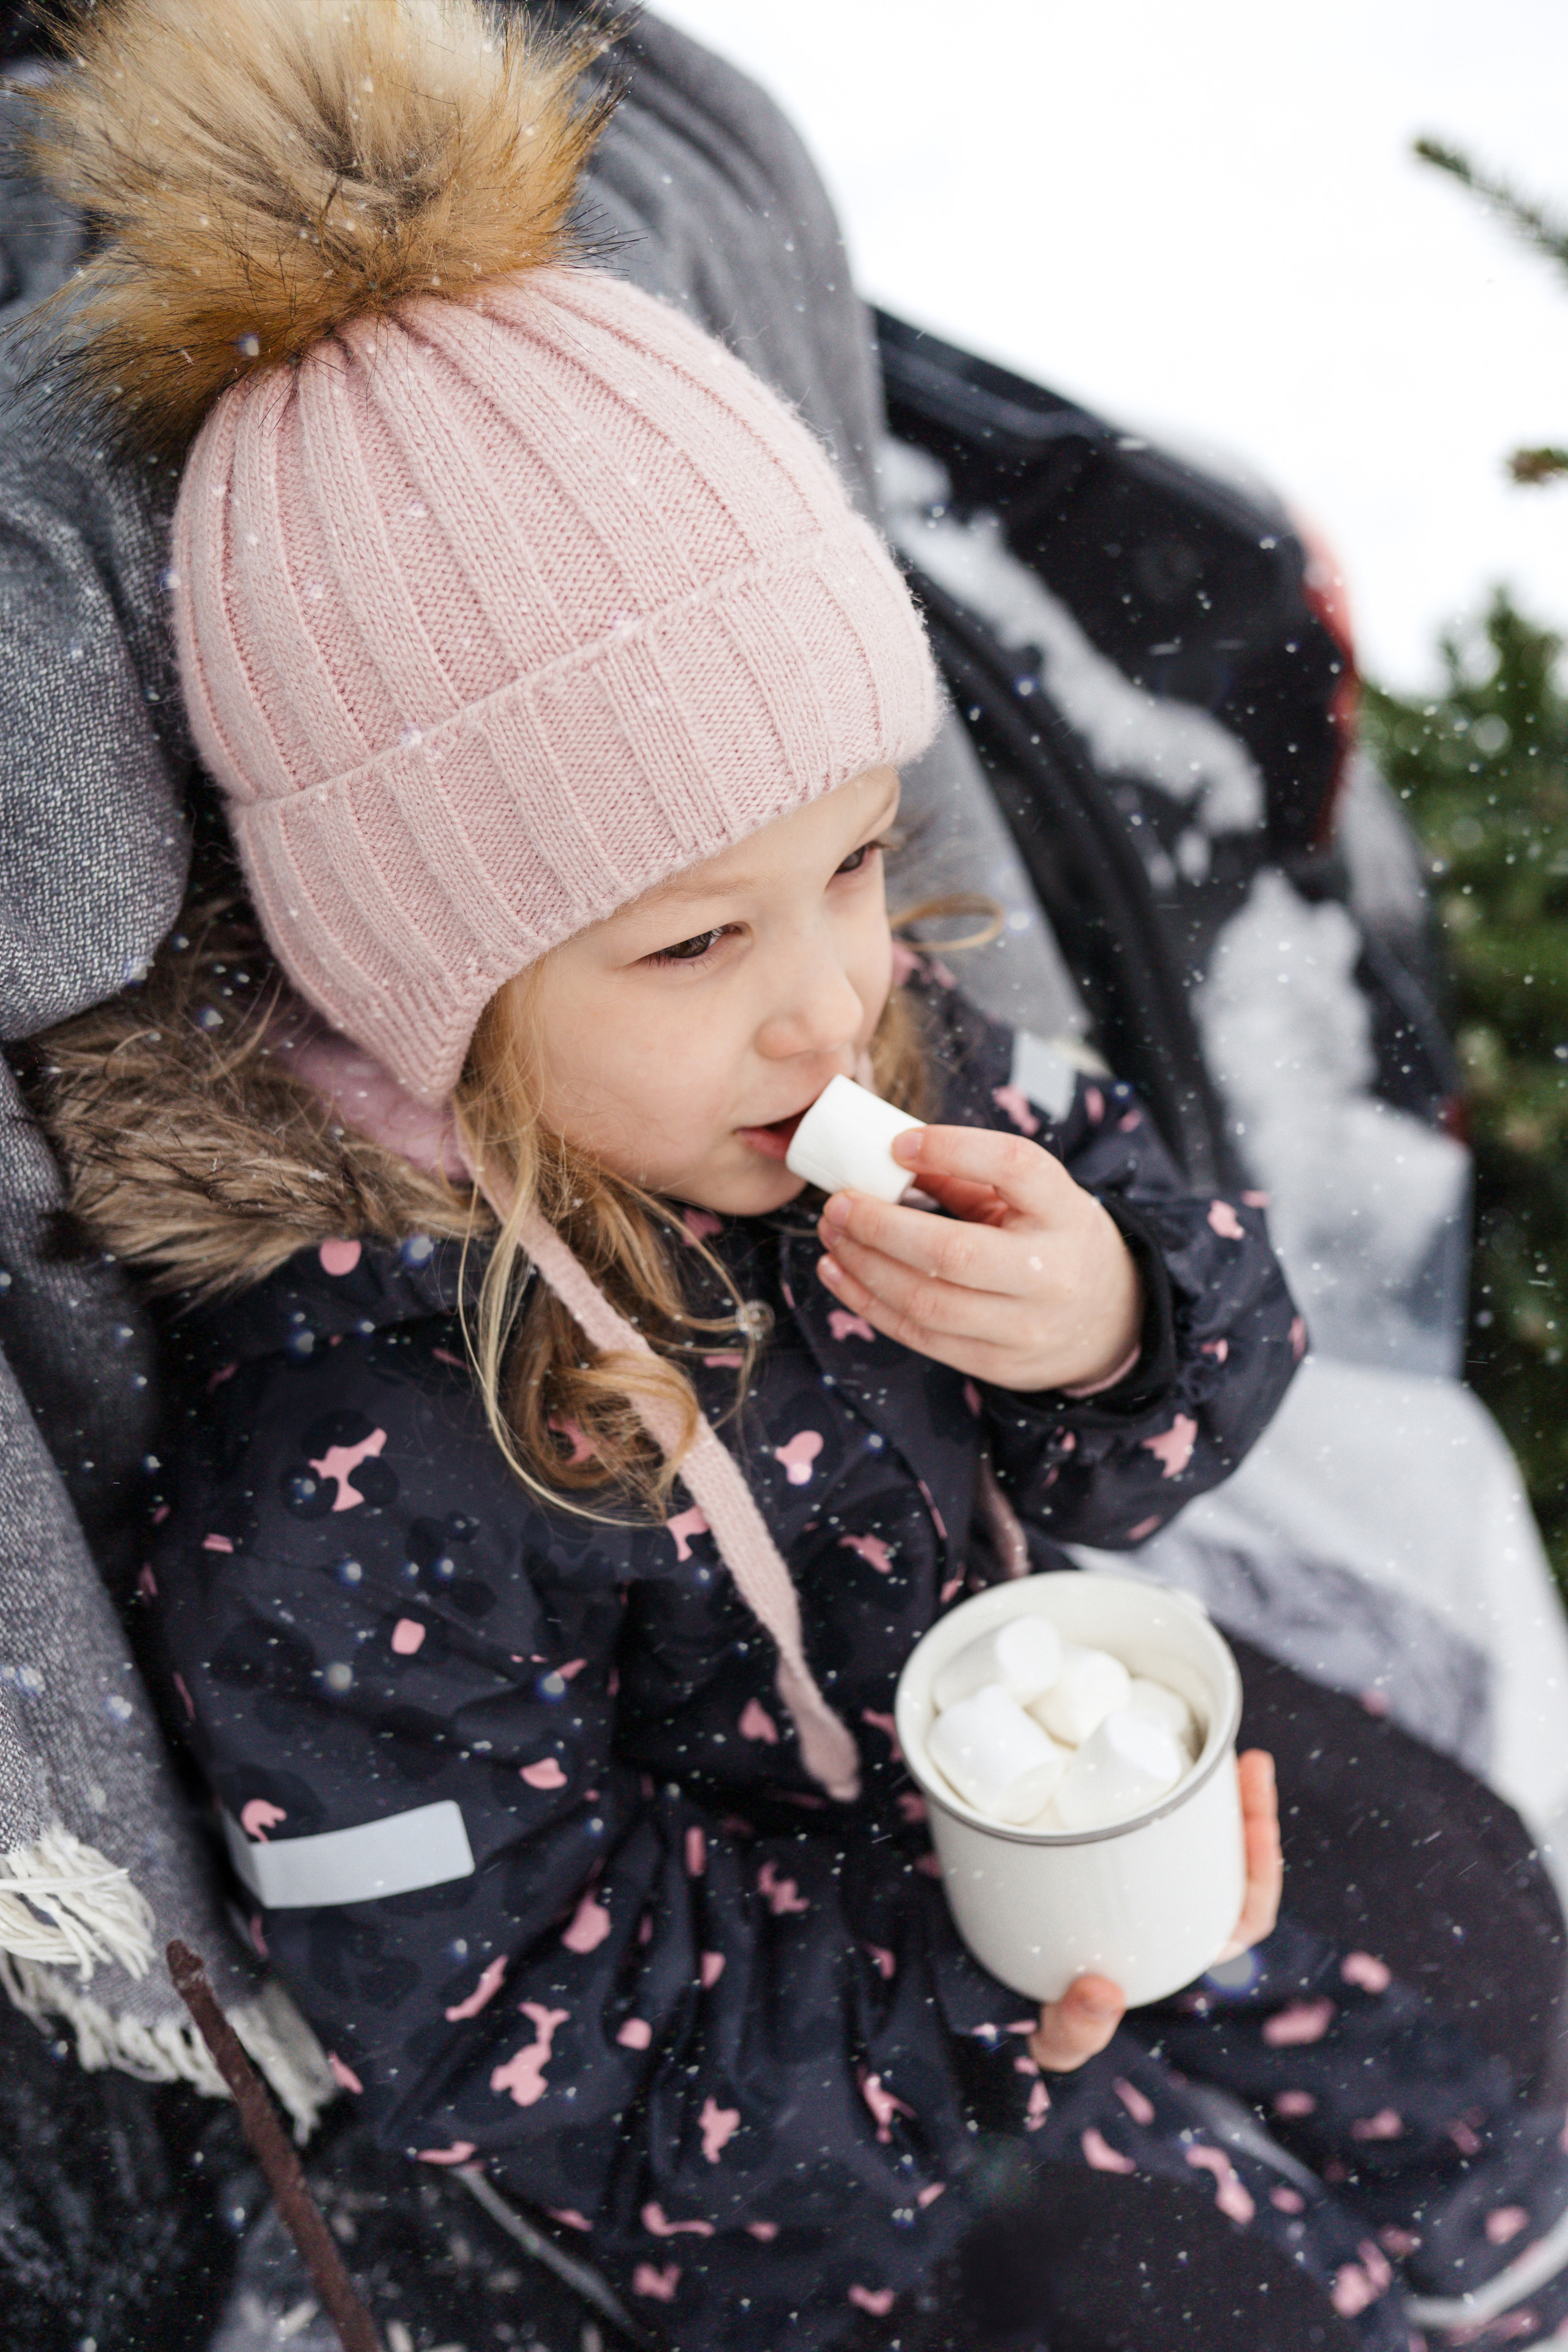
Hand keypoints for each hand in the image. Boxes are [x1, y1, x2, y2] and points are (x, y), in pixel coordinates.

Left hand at [815, 1123, 1141, 1393]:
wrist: (1107, 1321)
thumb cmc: (1054, 1241)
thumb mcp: (1032, 1199)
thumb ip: (966, 1176)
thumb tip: (886, 1154)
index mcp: (1065, 1211)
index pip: (1014, 1166)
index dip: (953, 1149)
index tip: (898, 1144)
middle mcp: (1051, 1272)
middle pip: (953, 1251)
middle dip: (880, 1226)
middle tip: (838, 1203)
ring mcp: (1025, 1326)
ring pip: (926, 1301)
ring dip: (864, 1266)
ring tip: (832, 1237)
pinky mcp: (996, 1363)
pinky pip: (918, 1334)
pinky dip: (868, 1303)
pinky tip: (839, 1274)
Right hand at [1029, 1750, 1281, 2071]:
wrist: (1007, 2000)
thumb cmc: (1050, 2024)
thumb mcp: (1061, 2040)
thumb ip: (1077, 2031)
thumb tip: (1101, 1993)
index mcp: (1182, 1953)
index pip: (1245, 1916)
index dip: (1262, 1873)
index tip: (1259, 1827)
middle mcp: (1178, 1916)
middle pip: (1234, 1863)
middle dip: (1248, 1810)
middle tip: (1247, 1761)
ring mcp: (1151, 1884)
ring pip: (1200, 1835)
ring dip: (1216, 1791)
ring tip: (1217, 1746)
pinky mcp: (1114, 1859)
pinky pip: (1156, 1823)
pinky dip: (1166, 1792)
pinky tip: (1158, 1757)